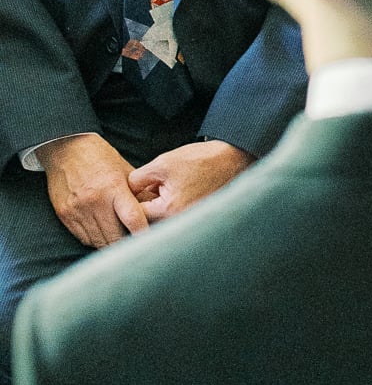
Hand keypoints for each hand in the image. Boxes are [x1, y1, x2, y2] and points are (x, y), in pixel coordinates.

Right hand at [37, 133, 148, 247]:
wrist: (66, 149)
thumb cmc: (99, 158)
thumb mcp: (124, 170)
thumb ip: (139, 193)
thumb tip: (156, 212)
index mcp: (114, 187)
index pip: (133, 219)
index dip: (143, 234)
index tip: (151, 241)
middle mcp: (95, 201)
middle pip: (115, 237)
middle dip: (128, 243)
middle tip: (135, 241)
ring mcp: (78, 210)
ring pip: (100, 242)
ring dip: (111, 244)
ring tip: (119, 238)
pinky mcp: (65, 216)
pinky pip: (85, 239)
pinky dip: (96, 240)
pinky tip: (102, 232)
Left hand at [128, 141, 251, 223]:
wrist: (232, 160)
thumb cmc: (200, 160)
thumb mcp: (161, 163)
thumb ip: (137, 179)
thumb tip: (125, 191)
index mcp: (168, 211)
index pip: (136, 215)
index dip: (129, 202)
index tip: (131, 193)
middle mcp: (179, 224)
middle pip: (148, 223)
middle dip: (144, 208)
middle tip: (148, 191)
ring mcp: (190, 225)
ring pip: (161, 223)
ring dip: (158, 210)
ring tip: (166, 191)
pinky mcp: (197, 222)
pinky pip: (176, 221)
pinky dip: (172, 211)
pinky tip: (178, 194)